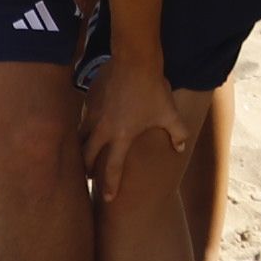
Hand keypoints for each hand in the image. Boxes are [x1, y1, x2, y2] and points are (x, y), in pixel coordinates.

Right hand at [87, 60, 185, 181]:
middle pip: (86, 156)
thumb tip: (180, 148)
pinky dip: (84, 125)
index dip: (110, 185)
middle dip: (86, 169)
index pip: (112, 168)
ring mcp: (93, 113)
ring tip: (84, 154)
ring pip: (80, 136)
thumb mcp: (170, 114)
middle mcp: (102, 128)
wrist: (135, 60)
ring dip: (81, 148)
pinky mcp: (89, 98)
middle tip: (88, 177)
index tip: (108, 199)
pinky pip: (83, 116)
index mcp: (121, 137)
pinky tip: (89, 124)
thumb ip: (177, 134)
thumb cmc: (154, 89)